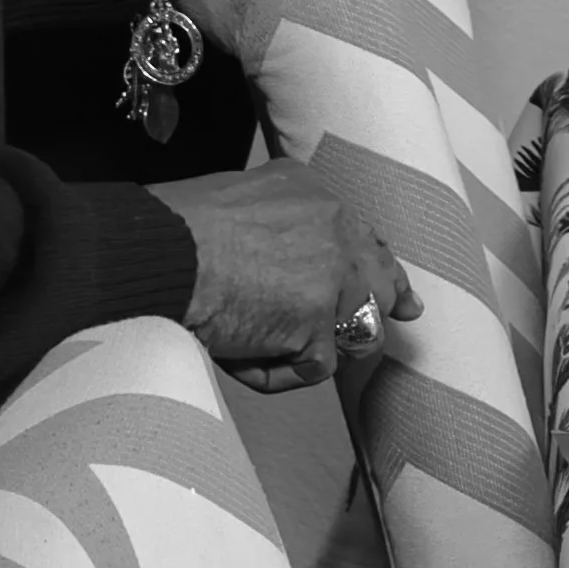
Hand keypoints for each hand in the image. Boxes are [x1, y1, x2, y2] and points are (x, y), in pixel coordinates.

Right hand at [149, 160, 421, 386]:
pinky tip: (241, 355)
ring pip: (353, 331)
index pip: (362, 236)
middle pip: (380, 281)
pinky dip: (275, 372)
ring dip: (315, 343)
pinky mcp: (318, 327)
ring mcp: (332, 280)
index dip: (377, 266)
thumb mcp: (242, 196)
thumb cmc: (179, 229)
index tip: (396, 288)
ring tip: (263, 340)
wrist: (165, 253)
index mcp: (314, 195)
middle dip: (386, 304)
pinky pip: (313, 368)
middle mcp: (335, 230)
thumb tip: (282, 253)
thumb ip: (278, 221)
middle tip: (403, 315)